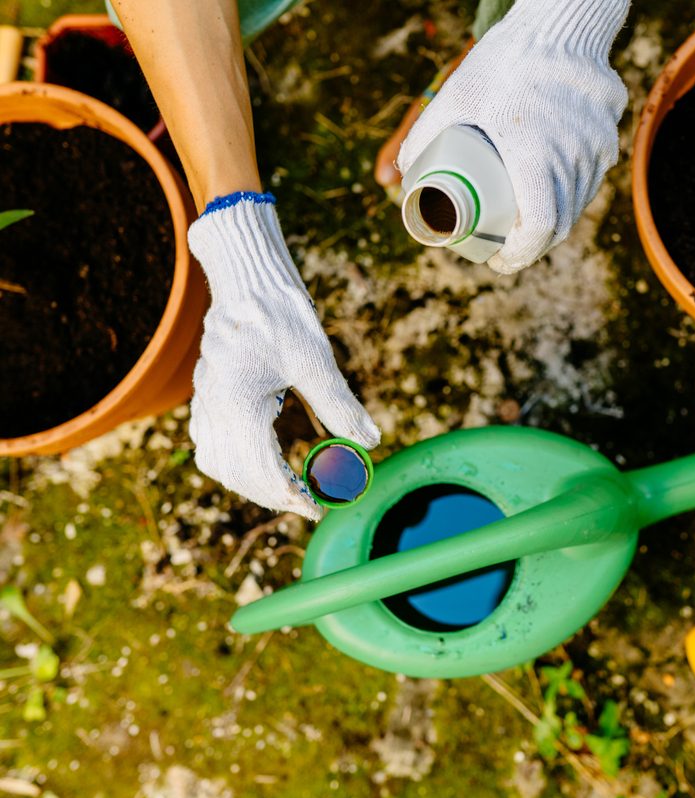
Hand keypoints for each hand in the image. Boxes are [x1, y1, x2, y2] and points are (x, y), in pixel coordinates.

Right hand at [187, 193, 379, 519]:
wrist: (246, 274)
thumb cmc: (281, 311)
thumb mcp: (316, 359)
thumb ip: (340, 405)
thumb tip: (370, 442)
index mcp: (239, 405)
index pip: (261, 473)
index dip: (291, 498)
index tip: (320, 508)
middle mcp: (215, 408)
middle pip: (236, 475)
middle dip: (272, 496)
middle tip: (309, 502)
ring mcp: (205, 399)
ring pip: (216, 462)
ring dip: (249, 482)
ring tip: (288, 487)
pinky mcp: (207, 389)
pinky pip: (209, 440)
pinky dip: (233, 461)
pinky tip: (260, 458)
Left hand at [397, 0, 630, 274]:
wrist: (560, 24)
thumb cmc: (504, 60)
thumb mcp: (456, 94)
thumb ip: (424, 134)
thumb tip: (403, 176)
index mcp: (536, 157)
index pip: (537, 229)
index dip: (518, 255)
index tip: (499, 262)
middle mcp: (573, 159)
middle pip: (559, 226)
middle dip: (532, 247)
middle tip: (505, 249)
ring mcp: (596, 150)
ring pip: (577, 206)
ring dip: (553, 224)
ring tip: (525, 225)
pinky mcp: (608, 139)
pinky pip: (591, 181)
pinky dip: (570, 196)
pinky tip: (551, 194)